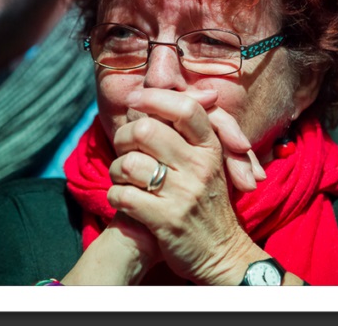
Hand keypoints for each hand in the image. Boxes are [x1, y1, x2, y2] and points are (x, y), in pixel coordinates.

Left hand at [107, 88, 260, 284]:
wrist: (222, 252)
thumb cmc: (206, 199)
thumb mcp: (208, 160)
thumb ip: (186, 125)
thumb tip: (160, 84)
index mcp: (211, 148)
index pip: (185, 108)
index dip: (154, 98)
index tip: (134, 100)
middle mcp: (200, 167)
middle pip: (146, 131)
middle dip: (124, 137)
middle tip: (125, 149)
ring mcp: (184, 194)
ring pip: (129, 163)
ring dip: (116, 170)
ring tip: (124, 178)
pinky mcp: (167, 220)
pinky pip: (123, 196)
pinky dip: (115, 196)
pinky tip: (124, 199)